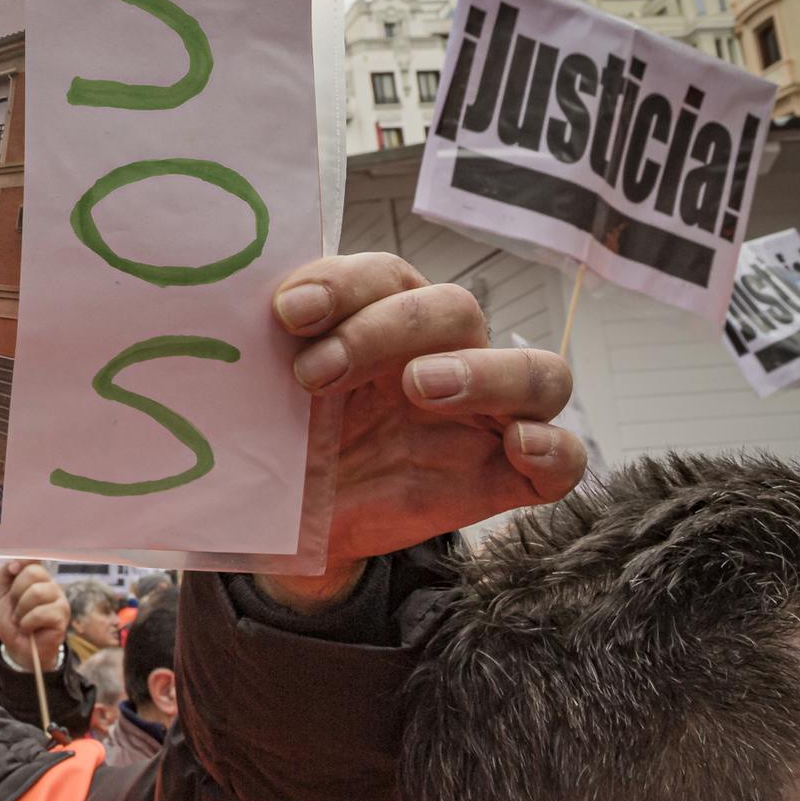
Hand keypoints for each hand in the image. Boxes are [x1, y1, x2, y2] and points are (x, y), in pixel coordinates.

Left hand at [0, 560, 66, 671]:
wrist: (17, 647)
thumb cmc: (11, 620)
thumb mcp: (0, 595)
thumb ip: (5, 575)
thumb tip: (14, 564)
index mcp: (38, 578)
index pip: (34, 559)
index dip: (22, 561)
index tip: (12, 570)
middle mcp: (51, 586)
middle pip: (33, 573)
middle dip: (16, 592)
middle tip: (15, 608)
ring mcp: (59, 601)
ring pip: (36, 592)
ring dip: (20, 610)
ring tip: (21, 620)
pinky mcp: (62, 617)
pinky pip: (40, 613)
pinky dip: (27, 623)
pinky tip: (28, 629)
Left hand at [264, 253, 585, 606]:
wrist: (288, 523)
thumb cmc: (284, 440)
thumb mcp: (263, 396)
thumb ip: (258, 350)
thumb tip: (235, 309)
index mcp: (384, 322)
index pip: (388, 277)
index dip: (344, 285)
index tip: (288, 312)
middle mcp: (444, 358)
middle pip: (456, 310)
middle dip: (387, 329)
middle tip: (317, 373)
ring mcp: (484, 419)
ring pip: (539, 371)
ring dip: (484, 372)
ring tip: (420, 387)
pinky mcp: (504, 477)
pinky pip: (564, 459)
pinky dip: (553, 448)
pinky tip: (516, 447)